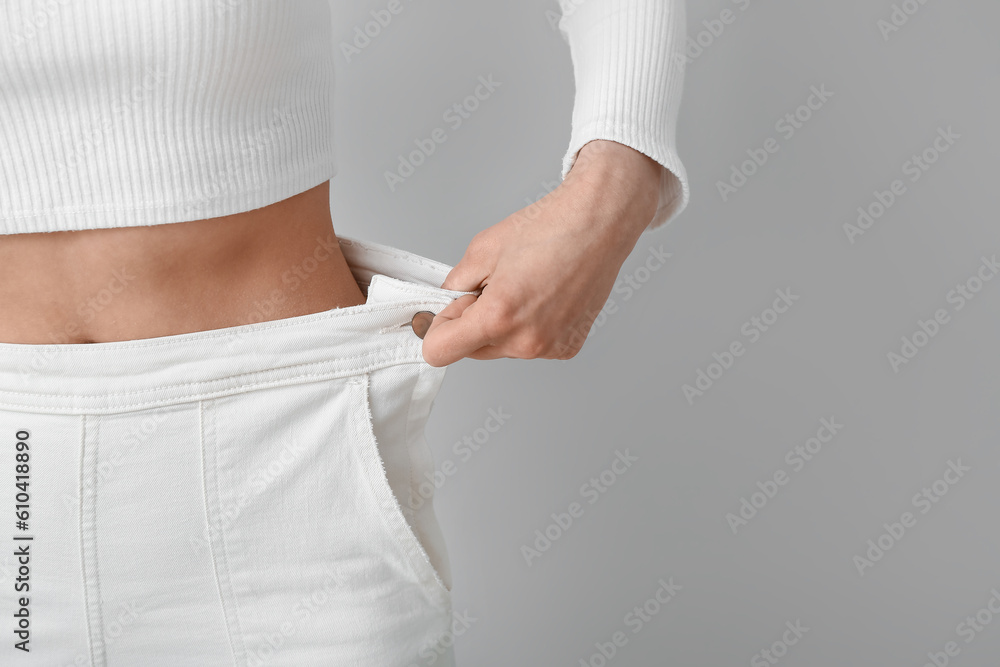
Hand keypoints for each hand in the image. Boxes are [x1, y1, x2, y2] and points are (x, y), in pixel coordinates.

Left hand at [420, 140, 662, 365]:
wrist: (599, 224)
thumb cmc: (550, 228)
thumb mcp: (482, 248)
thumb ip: (455, 284)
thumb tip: (445, 305)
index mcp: (498, 316)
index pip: (439, 351)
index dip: (437, 328)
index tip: (447, 311)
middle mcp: (525, 341)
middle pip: (472, 351)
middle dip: (472, 324)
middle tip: (492, 286)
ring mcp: (549, 348)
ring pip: (502, 348)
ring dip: (502, 326)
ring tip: (524, 287)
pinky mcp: (568, 347)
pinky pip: (531, 345)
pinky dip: (530, 327)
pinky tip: (545, 298)